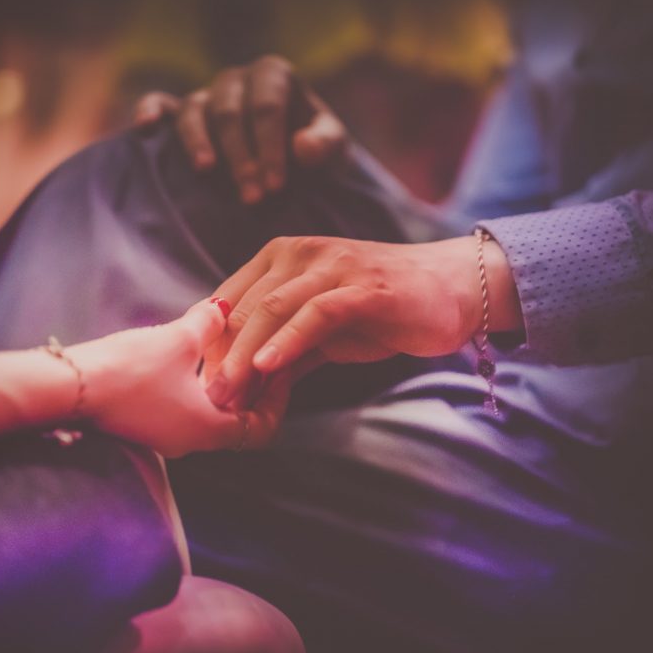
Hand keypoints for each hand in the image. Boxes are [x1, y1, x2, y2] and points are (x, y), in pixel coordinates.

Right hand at [66, 298, 295, 456]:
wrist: (67, 387)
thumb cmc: (127, 369)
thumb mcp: (177, 340)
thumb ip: (208, 324)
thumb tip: (224, 307)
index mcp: (208, 430)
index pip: (261, 428)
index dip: (276, 399)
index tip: (278, 367)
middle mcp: (189, 441)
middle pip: (237, 421)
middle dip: (251, 388)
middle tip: (259, 353)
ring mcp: (164, 436)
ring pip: (208, 414)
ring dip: (222, 386)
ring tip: (227, 350)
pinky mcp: (143, 424)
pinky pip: (183, 409)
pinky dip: (195, 387)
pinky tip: (190, 357)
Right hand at [134, 55, 346, 203]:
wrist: (295, 165)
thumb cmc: (314, 153)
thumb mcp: (333, 149)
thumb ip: (324, 144)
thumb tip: (302, 147)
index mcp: (273, 76)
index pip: (266, 107)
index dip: (270, 146)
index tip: (275, 186)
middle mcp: (236, 80)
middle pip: (229, 112)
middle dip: (241, 157)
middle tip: (252, 198)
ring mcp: (207, 95)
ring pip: (194, 110)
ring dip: (198, 142)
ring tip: (205, 170)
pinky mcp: (181, 114)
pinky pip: (159, 104)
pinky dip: (149, 111)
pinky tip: (145, 128)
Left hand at [202, 235, 523, 407]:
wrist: (451, 291)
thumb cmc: (382, 310)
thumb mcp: (321, 332)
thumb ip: (284, 350)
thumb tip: (245, 387)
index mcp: (281, 257)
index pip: (229, 301)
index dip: (211, 345)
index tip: (200, 385)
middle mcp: (300, 254)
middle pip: (244, 307)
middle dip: (222, 356)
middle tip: (209, 398)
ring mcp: (331, 267)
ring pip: (272, 309)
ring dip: (245, 355)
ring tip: (228, 392)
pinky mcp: (361, 288)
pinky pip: (314, 314)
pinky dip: (287, 341)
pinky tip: (267, 369)